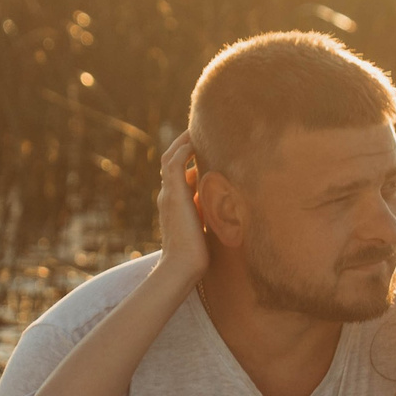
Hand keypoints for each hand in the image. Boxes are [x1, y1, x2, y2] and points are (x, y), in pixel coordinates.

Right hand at [154, 130, 209, 282]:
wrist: (183, 266)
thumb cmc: (198, 254)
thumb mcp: (205, 227)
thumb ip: (210, 212)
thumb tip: (227, 201)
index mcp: (175, 203)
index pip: (178, 174)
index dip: (189, 160)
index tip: (204, 150)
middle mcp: (168, 196)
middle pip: (170, 162)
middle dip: (183, 146)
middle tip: (198, 132)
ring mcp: (168, 194)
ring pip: (169, 158)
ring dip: (182, 142)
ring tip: (196, 130)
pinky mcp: (173, 194)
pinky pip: (173, 163)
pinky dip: (182, 149)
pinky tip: (194, 140)